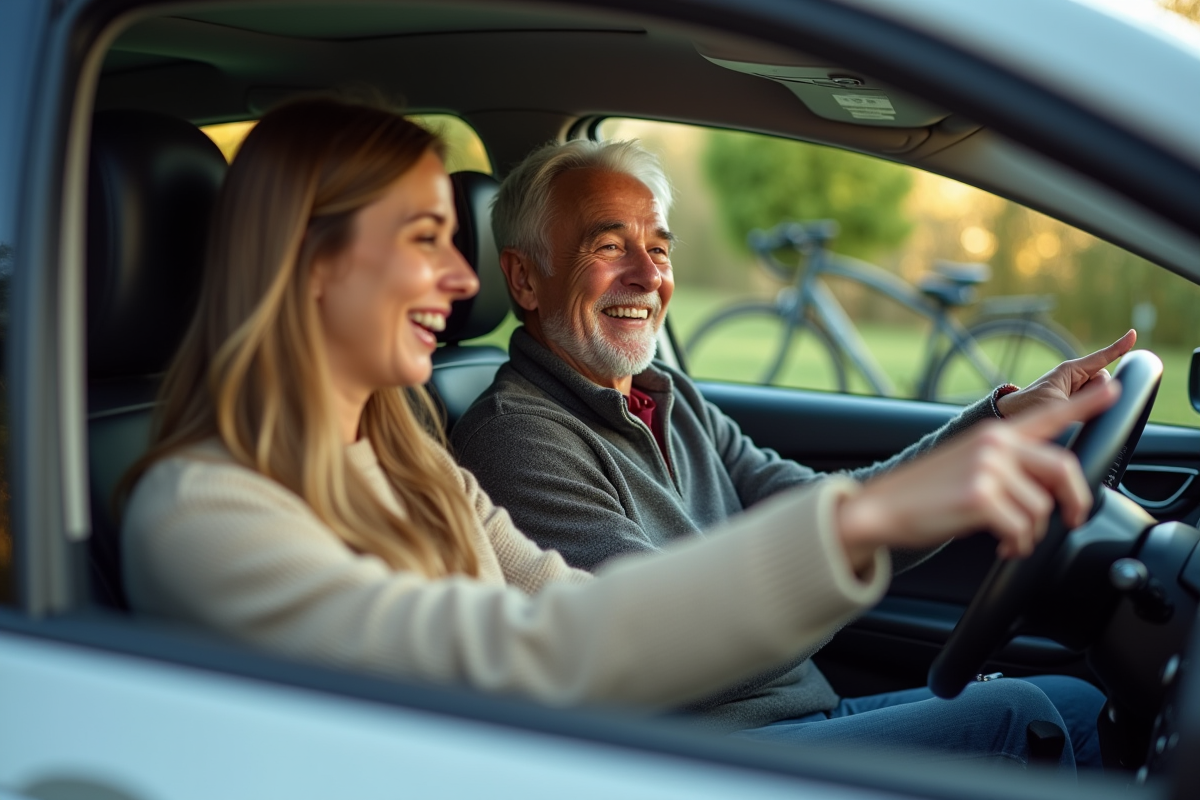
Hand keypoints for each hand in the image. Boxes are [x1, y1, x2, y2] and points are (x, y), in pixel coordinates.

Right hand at [837, 381, 1119, 572]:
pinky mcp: (980, 496)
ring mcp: (988, 468)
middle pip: (1062, 469)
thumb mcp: (967, 467)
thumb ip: (1007, 468)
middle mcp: (995, 444)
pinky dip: (1017, 544)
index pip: (1047, 414)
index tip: (1113, 387)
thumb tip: (1044, 495)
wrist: (878, 508)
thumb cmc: (921, 494)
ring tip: (1010, 537)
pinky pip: (1022, 528)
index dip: (1084, 404)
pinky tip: (1002, 544)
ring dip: (1031, 532)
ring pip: (1041, 508)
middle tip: (1070, 519)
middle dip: (1073, 501)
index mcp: (993, 434)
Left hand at [995, 329, 1134, 417]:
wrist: (1012, 415)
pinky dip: (1092, 405)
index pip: (1101, 357)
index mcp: (1070, 371)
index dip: (1118, 347)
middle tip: (1073, 403)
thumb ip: (1082, 404)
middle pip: (1105, 381)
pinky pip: (1094, 399)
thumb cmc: (1030, 407)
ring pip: (1101, 392)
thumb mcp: (1057, 406)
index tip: (1133, 334)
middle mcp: (1076, 376)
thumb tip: (1105, 398)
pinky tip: (1081, 410)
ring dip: (1092, 402)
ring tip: (1068, 409)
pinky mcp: (1076, 398)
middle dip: (1098, 392)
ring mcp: (1077, 387)